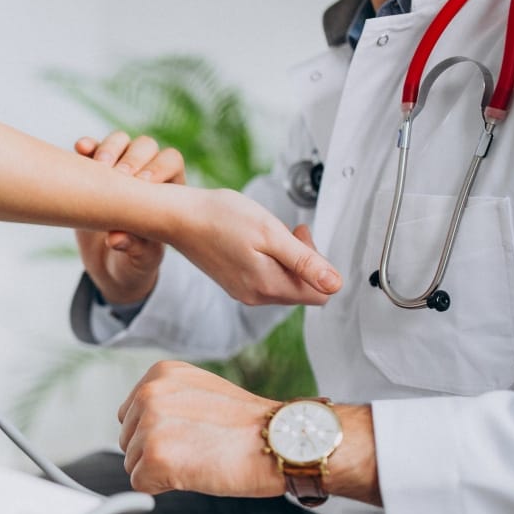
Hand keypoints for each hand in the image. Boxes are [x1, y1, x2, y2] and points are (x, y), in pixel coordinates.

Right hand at [74, 132, 183, 303]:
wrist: (109, 263)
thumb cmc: (134, 261)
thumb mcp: (139, 259)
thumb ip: (134, 248)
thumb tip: (115, 238)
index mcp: (170, 190)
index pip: (171, 162)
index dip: (159, 168)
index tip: (143, 185)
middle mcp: (146, 172)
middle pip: (145, 147)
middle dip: (133, 157)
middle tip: (120, 176)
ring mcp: (118, 168)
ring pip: (119, 142)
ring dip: (109, 148)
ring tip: (99, 166)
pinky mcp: (93, 170)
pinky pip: (90, 150)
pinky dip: (86, 147)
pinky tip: (80, 148)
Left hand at [118, 361, 283, 496]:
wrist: (278, 441)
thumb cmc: (247, 424)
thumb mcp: (200, 391)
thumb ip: (166, 400)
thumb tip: (140, 424)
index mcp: (160, 373)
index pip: (131, 414)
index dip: (158, 433)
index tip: (187, 434)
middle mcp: (149, 393)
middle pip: (128, 439)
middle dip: (156, 450)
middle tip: (197, 447)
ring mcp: (150, 425)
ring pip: (133, 463)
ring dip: (162, 469)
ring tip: (199, 458)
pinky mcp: (154, 457)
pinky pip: (140, 484)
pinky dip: (163, 488)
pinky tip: (193, 473)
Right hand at [171, 189, 339, 304]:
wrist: (178, 217)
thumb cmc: (220, 218)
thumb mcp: (270, 233)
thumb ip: (305, 262)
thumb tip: (335, 285)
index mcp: (268, 286)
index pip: (318, 294)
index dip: (320, 266)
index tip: (301, 236)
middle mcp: (255, 296)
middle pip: (301, 290)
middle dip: (304, 260)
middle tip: (290, 230)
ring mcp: (242, 291)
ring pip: (283, 283)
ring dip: (286, 259)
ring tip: (269, 233)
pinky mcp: (233, 283)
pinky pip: (264, 279)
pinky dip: (268, 260)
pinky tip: (254, 240)